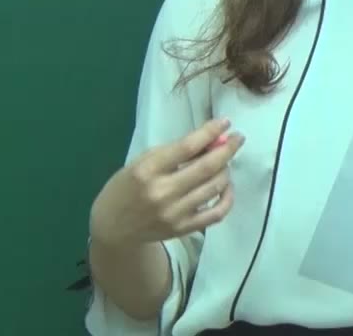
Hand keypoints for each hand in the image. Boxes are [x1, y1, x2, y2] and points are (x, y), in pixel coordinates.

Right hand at [90, 118, 244, 246]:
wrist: (113, 228)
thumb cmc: (126, 187)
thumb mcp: (142, 162)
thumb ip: (174, 151)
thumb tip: (211, 140)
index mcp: (147, 171)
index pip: (186, 147)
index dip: (210, 132)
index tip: (225, 122)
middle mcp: (162, 193)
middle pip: (207, 167)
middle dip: (228, 149)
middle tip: (238, 138)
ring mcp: (174, 214)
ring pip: (215, 187)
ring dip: (225, 170)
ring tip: (223, 162)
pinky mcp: (183, 229)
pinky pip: (217, 213)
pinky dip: (228, 197)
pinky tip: (226, 186)